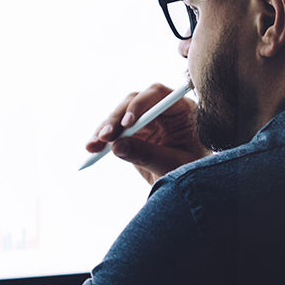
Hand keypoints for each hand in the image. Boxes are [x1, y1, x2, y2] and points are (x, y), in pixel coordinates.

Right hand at [86, 83, 210, 184]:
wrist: (190, 189)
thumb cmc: (192, 174)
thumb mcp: (173, 166)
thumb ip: (148, 155)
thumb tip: (116, 146)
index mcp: (182, 110)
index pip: (158, 95)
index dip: (139, 105)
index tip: (126, 124)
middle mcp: (163, 110)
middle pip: (134, 102)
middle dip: (116, 119)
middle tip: (104, 138)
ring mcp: (147, 121)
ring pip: (120, 115)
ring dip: (105, 129)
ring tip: (92, 146)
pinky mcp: (135, 133)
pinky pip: (115, 131)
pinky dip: (103, 139)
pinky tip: (92, 148)